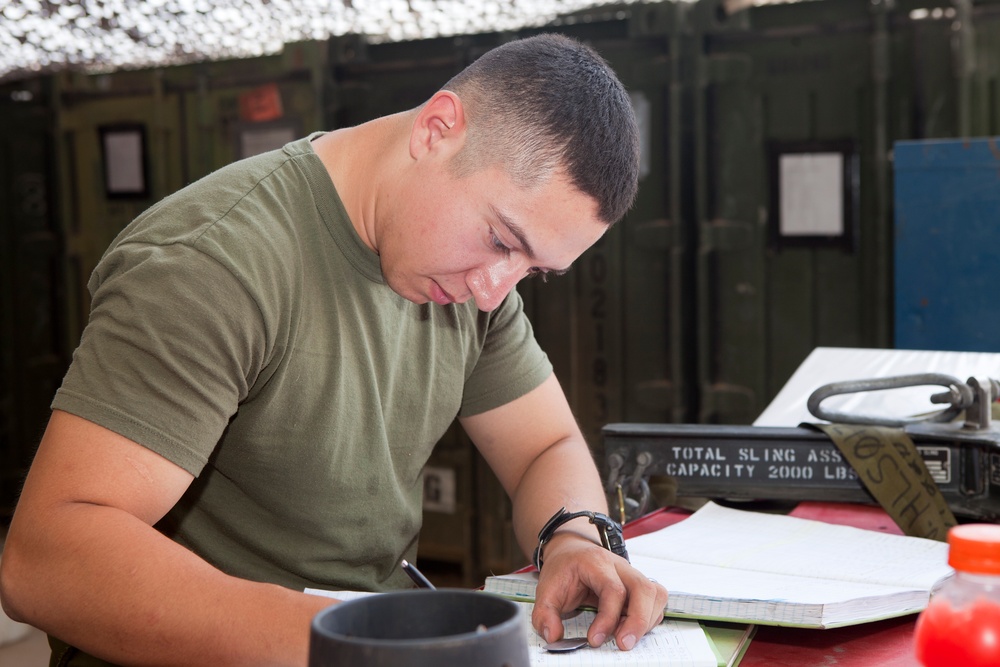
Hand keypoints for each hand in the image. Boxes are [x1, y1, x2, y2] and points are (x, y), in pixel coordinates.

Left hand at [530, 532, 667, 650]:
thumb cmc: (563, 569)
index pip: (613, 590)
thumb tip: (553, 636)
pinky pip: (656, 601)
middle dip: (638, 621)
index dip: (608, 618)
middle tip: (623, 645)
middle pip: (643, 589)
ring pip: (656, 594)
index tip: (594, 639)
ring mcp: (632, 574)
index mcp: (596, 562)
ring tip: (626, 638)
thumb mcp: (545, 589)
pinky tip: (630, 629)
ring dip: (646, 620)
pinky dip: (648, 618)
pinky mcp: (638, 584)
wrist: (571, 551)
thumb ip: (544, 614)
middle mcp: (619, 565)